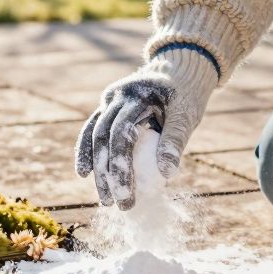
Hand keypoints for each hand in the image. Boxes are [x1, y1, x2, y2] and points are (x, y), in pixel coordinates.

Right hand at [75, 47, 218, 208]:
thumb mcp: (186, 115)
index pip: (121, 136)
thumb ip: (175, 140)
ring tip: (104, 199)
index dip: (120, 168)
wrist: (179, 68)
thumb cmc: (186, 94)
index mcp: (136, 95)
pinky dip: (88, 151)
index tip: (126, 196)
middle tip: (115, 205)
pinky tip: (85, 173)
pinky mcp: (108, 107)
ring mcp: (109, 101)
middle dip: (107, 174)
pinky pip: (92, 130)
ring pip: (95, 137)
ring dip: (97, 169)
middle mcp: (117, 96)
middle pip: (104, 139)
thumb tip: (165, 173)